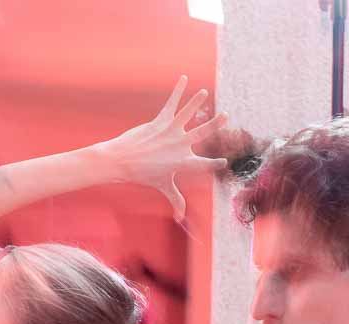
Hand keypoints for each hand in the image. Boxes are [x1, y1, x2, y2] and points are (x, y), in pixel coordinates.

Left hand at [96, 76, 227, 221]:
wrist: (122, 162)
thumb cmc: (144, 175)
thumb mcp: (163, 187)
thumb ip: (176, 200)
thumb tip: (181, 219)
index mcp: (183, 162)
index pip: (204, 163)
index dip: (215, 163)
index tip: (224, 161)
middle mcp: (180, 146)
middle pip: (202, 133)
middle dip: (216, 124)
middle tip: (226, 116)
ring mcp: (170, 132)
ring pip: (188, 114)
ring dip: (196, 101)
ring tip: (205, 92)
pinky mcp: (160, 122)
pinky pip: (172, 104)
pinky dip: (178, 90)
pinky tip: (183, 79)